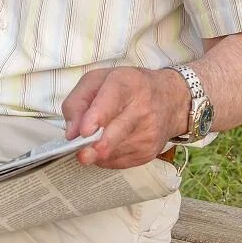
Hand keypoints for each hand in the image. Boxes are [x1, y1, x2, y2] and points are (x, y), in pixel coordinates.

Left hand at [61, 67, 188, 168]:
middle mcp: (142, 108)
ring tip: (94, 139)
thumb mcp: (97, 80)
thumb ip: (77, 101)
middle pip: (118, 131)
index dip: (97, 116)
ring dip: (97, 151)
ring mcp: (149, 133)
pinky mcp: (149, 152)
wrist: (170, 100)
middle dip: (99, 145)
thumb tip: (71, 132)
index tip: (85, 131)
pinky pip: (119, 161)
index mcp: (127, 84)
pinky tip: (108, 144)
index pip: (112, 100)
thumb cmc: (128, 88)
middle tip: (83, 155)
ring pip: (115, 150)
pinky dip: (107, 157)